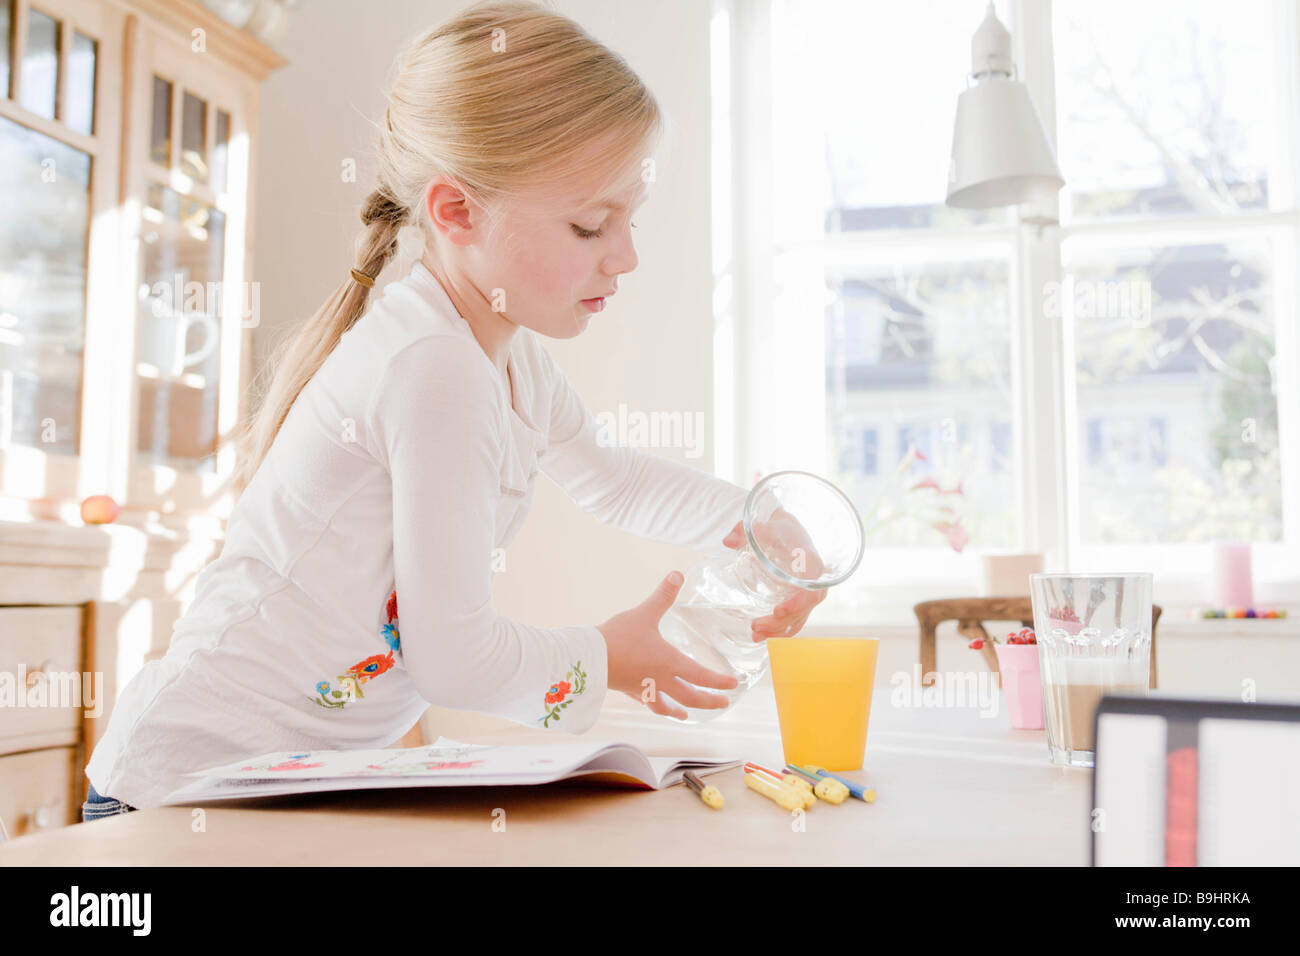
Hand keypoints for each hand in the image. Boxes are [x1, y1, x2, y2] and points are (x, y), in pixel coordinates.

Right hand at [597, 571, 739, 720]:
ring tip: (686, 716)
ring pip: (668, 706)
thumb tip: (678, 574)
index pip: (702, 677)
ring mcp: (645, 688)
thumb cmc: (619, 636)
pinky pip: (647, 702)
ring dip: (680, 711)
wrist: (589, 658)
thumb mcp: (645, 613)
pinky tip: (653, 703)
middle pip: (691, 697)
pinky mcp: (629, 690)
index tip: (734, 685)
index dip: (720, 682)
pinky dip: (655, 704)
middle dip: (709, 702)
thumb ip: (663, 596)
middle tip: (723, 704)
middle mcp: (661, 680)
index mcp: (670, 663)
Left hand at [722, 512, 826, 640]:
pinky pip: (795, 621)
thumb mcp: (762, 526)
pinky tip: (763, 638)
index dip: (797, 603)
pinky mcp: (800, 601)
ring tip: (755, 635)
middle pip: (804, 610)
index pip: (812, 590)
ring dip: (778, 630)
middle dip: (781, 622)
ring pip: (799, 619)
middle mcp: (815, 582)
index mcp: (811, 564)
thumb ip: (744, 531)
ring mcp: (808, 594)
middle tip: (756, 626)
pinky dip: (781, 632)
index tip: (777, 610)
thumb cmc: (777, 529)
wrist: (787, 532)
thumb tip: (728, 541)